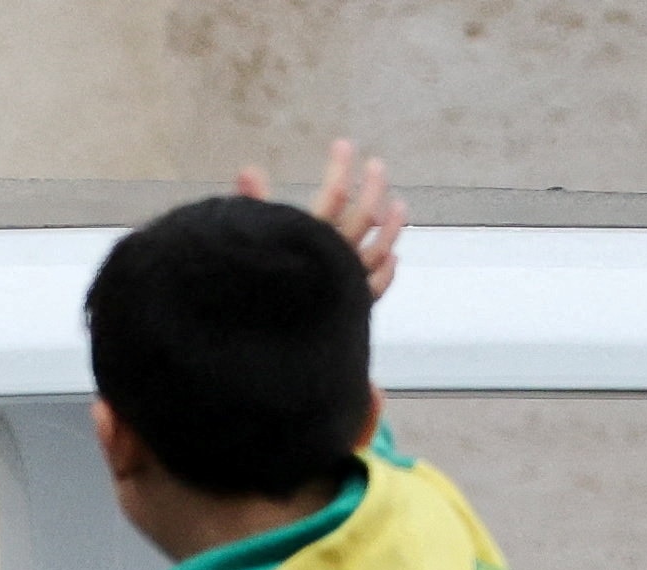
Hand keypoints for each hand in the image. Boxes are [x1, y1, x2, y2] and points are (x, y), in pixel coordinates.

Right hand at [239, 139, 407, 300]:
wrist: (268, 348)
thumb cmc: (255, 288)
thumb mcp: (252, 239)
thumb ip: (253, 205)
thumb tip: (247, 170)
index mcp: (311, 238)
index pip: (334, 194)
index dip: (340, 167)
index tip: (343, 145)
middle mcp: (336, 257)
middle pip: (364, 216)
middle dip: (373, 187)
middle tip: (377, 166)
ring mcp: (348, 281)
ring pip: (378, 249)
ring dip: (391, 227)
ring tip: (400, 206)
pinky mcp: (351, 305)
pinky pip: (376, 286)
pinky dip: (387, 271)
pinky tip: (393, 259)